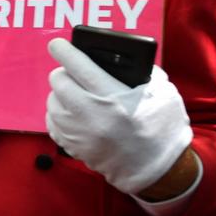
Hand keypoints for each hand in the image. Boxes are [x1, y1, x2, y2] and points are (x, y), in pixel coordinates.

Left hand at [44, 37, 191, 194]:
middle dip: (64, 72)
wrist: (159, 171)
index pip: (78, 66)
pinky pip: (52, 123)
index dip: (64, 51)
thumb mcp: (163, 93)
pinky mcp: (73, 147)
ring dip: (60, 94)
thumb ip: (144, 72)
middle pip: (59, 81)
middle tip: (73, 72)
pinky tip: (71, 113)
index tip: (57, 44)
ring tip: (74, 93)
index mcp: (114, 98)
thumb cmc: (163, 129)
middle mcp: (91, 115)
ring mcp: (79, 133)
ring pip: (52, 102)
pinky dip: (58, 114)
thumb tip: (120, 57)